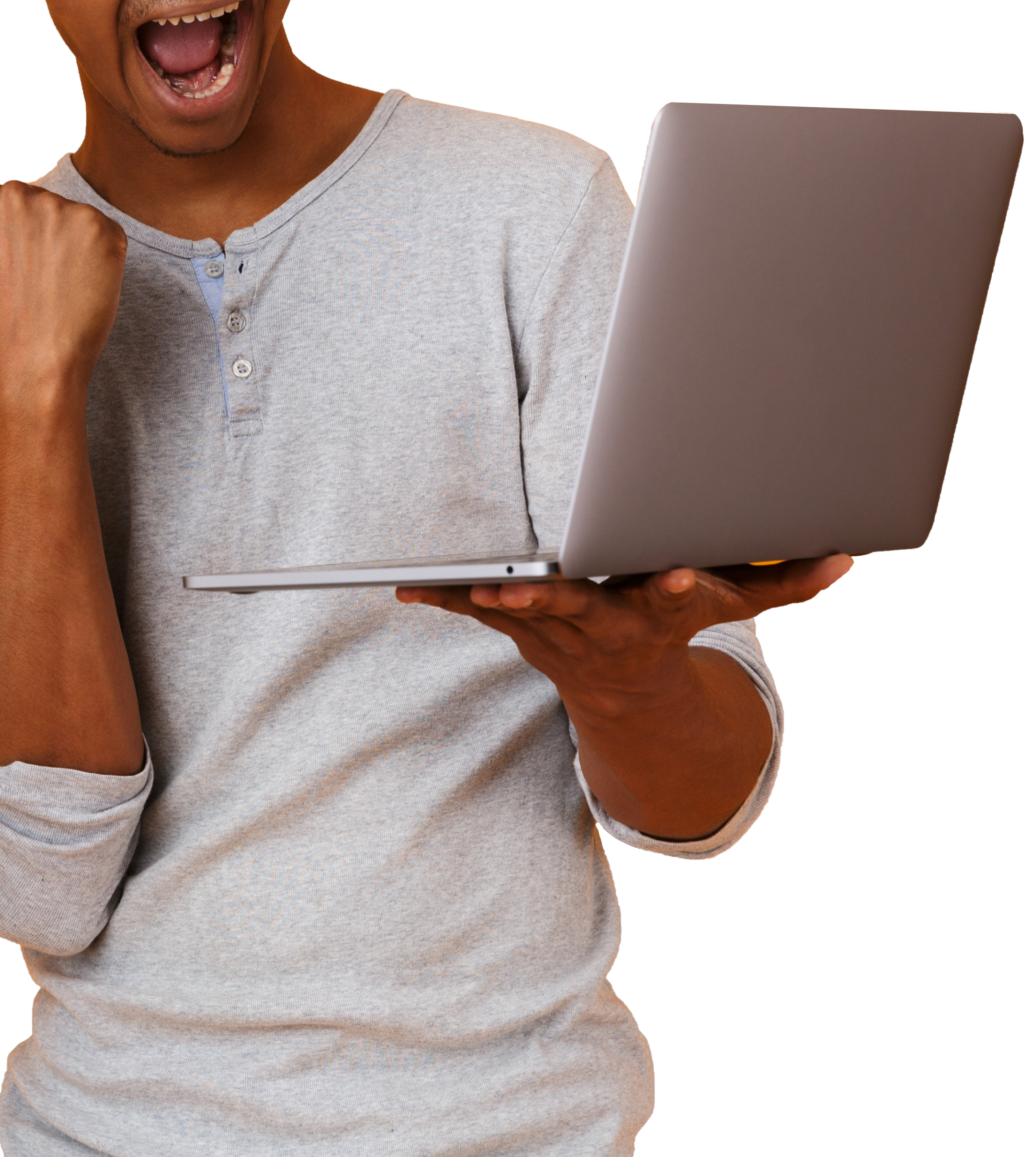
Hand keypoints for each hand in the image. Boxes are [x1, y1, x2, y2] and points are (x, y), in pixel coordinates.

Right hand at [0, 180, 127, 396]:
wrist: (29, 359)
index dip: (7, 234)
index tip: (11, 263)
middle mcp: (16, 193)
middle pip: (36, 202)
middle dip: (39, 233)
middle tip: (38, 278)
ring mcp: (60, 206)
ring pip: (70, 219)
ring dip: (70, 246)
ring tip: (59, 288)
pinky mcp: (99, 225)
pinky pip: (104, 235)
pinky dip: (100, 259)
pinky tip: (82, 288)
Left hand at [398, 556, 856, 837]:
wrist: (624, 690)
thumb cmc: (677, 625)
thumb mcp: (735, 606)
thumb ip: (786, 584)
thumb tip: (848, 560)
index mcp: (658, 612)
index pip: (673, 598)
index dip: (678, 587)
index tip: (680, 575)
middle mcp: (605, 625)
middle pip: (578, 608)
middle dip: (549, 597)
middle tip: (517, 585)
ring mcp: (556, 631)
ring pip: (517, 611)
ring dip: (483, 596)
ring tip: (449, 580)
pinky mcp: (518, 626)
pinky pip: (475, 610)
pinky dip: (441, 597)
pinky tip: (404, 586)